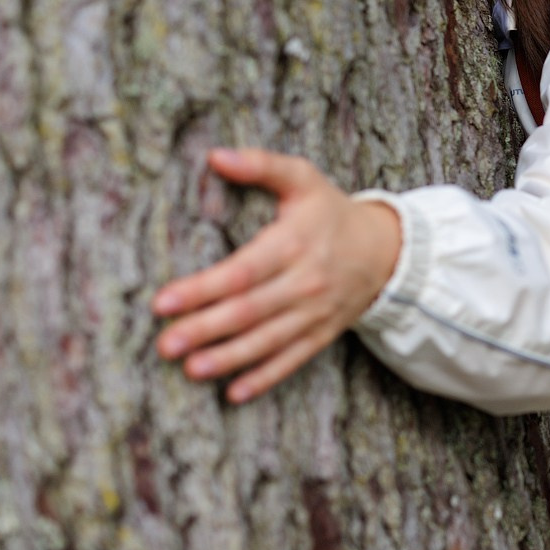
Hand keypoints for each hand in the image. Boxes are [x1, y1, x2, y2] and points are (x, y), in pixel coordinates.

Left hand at [150, 148, 403, 402]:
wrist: (386, 250)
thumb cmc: (331, 212)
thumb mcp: (303, 179)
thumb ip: (261, 165)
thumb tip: (215, 156)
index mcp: (294, 244)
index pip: (242, 271)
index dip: (202, 289)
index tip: (163, 302)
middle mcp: (305, 282)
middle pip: (249, 311)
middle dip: (205, 329)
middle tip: (166, 345)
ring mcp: (315, 312)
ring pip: (267, 341)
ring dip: (229, 358)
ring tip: (192, 369)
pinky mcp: (322, 333)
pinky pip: (292, 360)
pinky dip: (264, 378)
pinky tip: (234, 393)